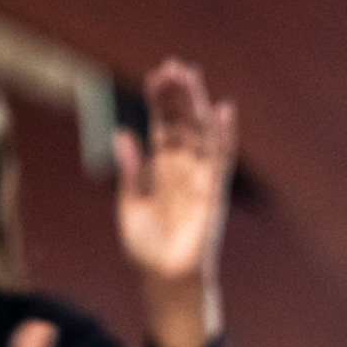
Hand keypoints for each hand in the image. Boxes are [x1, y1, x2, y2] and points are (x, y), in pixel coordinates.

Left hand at [116, 58, 234, 346]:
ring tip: (190, 76)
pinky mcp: (213, 194)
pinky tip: (223, 110)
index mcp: (161, 172)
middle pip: (183, 124)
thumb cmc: (147, 250)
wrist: (163, 281)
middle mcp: (183, 171)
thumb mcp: (129, 204)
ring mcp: (200, 180)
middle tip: (173, 66)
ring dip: (196, 106)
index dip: (159, 102)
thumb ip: (130, 170)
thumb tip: (122, 134)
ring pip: (200, 135)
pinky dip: (224, 136)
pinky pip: (220, 160)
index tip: (155, 76)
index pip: (163, 128)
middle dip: (178, 96)